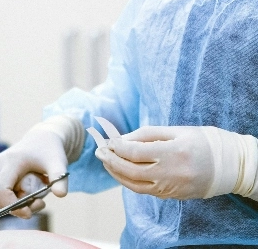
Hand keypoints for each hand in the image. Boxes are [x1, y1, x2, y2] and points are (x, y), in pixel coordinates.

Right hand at [0, 115, 83, 217]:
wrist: (44, 138)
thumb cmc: (51, 150)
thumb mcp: (58, 163)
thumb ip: (60, 179)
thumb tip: (60, 195)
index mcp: (10, 161)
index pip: (1, 190)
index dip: (12, 206)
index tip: (29, 213)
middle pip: (1, 197)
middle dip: (20, 206)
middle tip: (41, 203)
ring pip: (2, 196)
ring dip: (19, 202)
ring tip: (39, 193)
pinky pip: (4, 192)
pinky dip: (16, 196)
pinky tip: (32, 189)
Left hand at [95, 125, 257, 199]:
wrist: (227, 165)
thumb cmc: (200, 141)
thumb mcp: (175, 131)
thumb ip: (146, 134)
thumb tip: (121, 139)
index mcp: (172, 153)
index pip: (135, 152)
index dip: (117, 147)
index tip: (107, 140)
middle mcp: (170, 173)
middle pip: (130, 170)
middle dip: (111, 160)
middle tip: (99, 151)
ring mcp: (171, 187)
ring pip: (134, 184)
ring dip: (116, 173)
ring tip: (105, 161)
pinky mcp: (171, 195)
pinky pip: (144, 190)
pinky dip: (128, 181)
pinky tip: (120, 171)